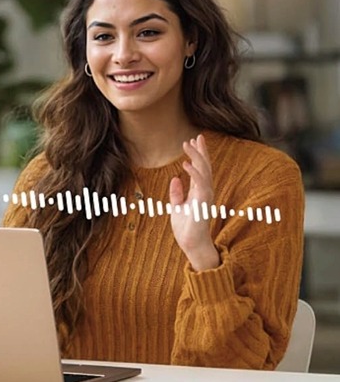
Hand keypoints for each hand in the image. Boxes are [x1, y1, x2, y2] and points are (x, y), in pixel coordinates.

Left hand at [168, 134, 219, 271]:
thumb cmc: (186, 228)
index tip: (193, 141)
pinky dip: (194, 172)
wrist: (191, 244)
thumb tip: (175, 179)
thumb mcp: (177, 207)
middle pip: (205, 166)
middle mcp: (204, 191)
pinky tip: (185, 163)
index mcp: (199, 191)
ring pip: (204, 171)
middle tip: (197, 137)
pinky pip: (201, 183)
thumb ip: (177, 193)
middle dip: (201, 151)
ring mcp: (206, 196)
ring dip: (197, 157)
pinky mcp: (204, 202)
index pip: (200, 169)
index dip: (198, 155)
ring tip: (189, 144)